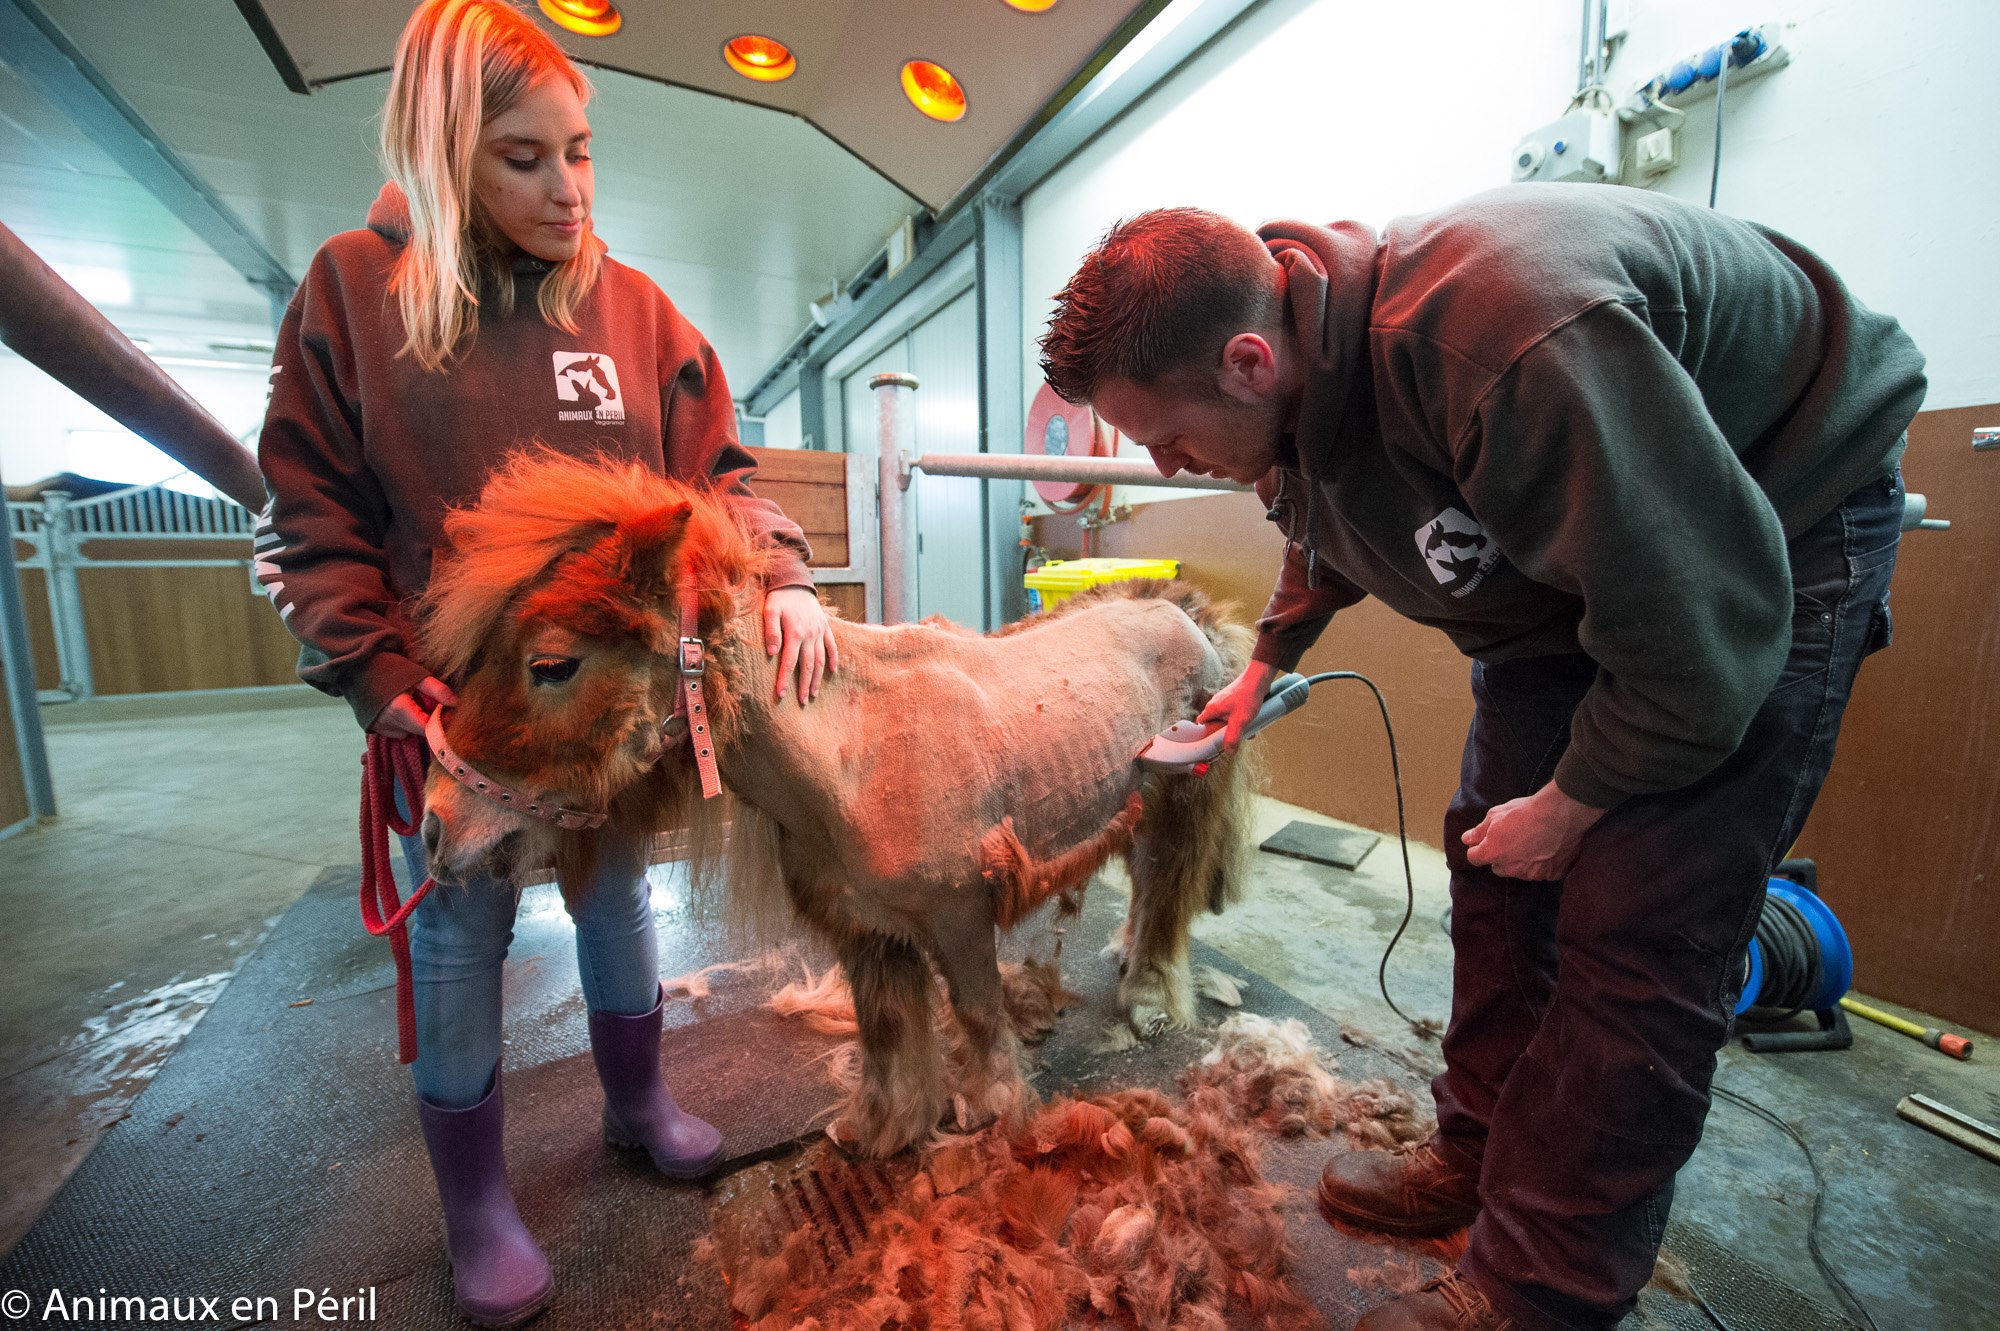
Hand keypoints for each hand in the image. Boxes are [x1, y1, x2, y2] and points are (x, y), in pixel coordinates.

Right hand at [369, 676, 456, 738]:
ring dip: (412, 724)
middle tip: (426, 704)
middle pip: (417, 733)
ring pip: (406, 734)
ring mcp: (378, 726)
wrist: (359, 666)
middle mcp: (388, 722)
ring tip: (410, 705)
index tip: (442, 712)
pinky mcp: (372, 727)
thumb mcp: (417, 675)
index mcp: (400, 709)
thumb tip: (455, 703)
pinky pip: (394, 732)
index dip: (437, 722)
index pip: (427, 729)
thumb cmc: (390, 668)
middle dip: (426, 722)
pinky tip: (399, 710)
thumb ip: (437, 690)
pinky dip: (400, 725)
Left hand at [764, 586, 838, 703]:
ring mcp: (820, 632)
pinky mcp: (825, 628)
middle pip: (808, 666)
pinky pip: (832, 646)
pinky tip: (832, 672)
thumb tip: (772, 653)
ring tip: (814, 694)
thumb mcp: (770, 611)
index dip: (785, 680)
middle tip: (803, 702)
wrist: (796, 582)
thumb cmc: (779, 598)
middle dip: (805, 685)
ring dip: (818, 678)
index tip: (781, 695)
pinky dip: (833, 659)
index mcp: (795, 633)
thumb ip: (771, 631)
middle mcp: (810, 635)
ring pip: (820, 660)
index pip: (789, 662)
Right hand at [1196, 659, 1279, 751]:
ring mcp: (1224, 701)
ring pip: (1225, 719)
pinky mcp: (1232, 699)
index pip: (1200, 725)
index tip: (1211, 743)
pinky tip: (1250, 722)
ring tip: (1246, 731)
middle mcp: (1215, 704)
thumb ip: (1233, 737)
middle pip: (1213, 723)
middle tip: (1232, 739)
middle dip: (1223, 733)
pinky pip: (1232, 713)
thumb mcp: (1239, 721)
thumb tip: (1229, 752)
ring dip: (1234, 727)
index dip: (1203, 735)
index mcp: (1212, 709)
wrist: (1258, 680)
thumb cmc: (1247, 697)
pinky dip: (1239, 719)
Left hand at [1461, 781, 1606, 880]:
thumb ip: (1479, 831)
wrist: (1561, 813)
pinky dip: (1544, 863)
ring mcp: (1533, 874)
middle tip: (1512, 840)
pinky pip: (1542, 872)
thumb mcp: (1496, 814)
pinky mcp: (1552, 874)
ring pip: (1520, 871)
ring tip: (1532, 842)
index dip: (1478, 848)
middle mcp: (1511, 868)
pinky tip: (1548, 848)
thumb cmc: (1526, 811)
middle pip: (1498, 868)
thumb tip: (1467, 839)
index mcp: (1493, 853)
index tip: (1484, 842)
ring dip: (1522, 861)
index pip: (1474, 858)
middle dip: (1501, 857)